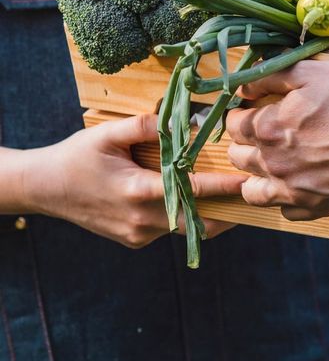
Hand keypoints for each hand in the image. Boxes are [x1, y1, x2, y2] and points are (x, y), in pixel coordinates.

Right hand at [20, 114, 245, 246]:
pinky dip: (184, 216)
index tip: (248, 181)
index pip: (193, 191)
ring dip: (207, 214)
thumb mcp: (107, 134)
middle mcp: (142, 220)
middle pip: (199, 223)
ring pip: (185, 228)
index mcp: (138, 191)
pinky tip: (189, 197)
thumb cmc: (77, 156)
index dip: (224, 187)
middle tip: (250, 195)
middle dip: (228, 212)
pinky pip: (168, 229)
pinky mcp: (135, 241)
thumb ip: (145, 125)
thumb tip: (183, 120)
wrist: (46, 189)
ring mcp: (138, 235)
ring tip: (228, 195)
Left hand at [227, 61, 328, 219]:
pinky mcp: (315, 208)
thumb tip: (241, 86)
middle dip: (245, 143)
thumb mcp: (314, 71)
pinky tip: (299, 182)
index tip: (254, 111)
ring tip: (274, 162)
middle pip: (237, 157)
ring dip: (256, 175)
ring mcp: (293, 190)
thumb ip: (270, 76)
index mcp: (268, 128)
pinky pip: (284, 211)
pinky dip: (286, 198)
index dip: (242, 114)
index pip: (231, 125)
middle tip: (264, 134)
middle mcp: (274, 163)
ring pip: (252, 191)